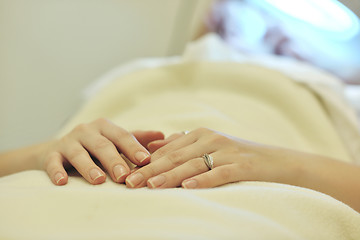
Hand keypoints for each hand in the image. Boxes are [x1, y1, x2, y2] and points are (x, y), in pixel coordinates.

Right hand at [41, 118, 163, 184]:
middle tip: (124, 176)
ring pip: (79, 153)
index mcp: (105, 127)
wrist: (58, 150)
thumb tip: (164, 136)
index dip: (133, 148)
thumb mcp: (115, 141)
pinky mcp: (51, 154)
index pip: (122, 136)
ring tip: (98, 180)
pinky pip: (53, 162)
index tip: (146, 161)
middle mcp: (87, 131)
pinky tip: (63, 182)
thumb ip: (137, 139)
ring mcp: (69, 142)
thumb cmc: (95, 147)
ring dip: (88, 167)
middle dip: (114, 160)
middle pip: (102, 145)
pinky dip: (57, 171)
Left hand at [125, 128, 297, 188]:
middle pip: (175, 156)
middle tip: (129, 182)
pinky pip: (220, 173)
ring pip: (193, 164)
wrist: (275, 161)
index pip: (167, 149)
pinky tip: (189, 186)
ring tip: (151, 186)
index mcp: (200, 135)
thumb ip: (182, 144)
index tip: (127, 172)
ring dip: (170, 175)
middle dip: (150, 170)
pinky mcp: (242, 165)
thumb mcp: (209, 146)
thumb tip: (154, 145)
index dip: (146, 161)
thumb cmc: (237, 156)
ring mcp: (226, 151)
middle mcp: (210, 139)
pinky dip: (204, 179)